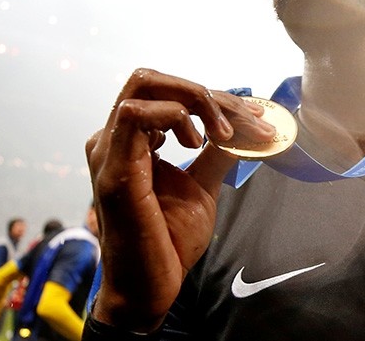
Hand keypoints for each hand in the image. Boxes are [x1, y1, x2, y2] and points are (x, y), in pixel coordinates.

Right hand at [85, 68, 275, 331]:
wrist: (153, 285)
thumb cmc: (169, 240)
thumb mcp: (202, 185)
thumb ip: (216, 154)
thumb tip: (241, 130)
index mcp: (131, 141)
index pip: (168, 93)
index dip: (216, 99)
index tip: (256, 118)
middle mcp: (114, 139)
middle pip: (152, 79)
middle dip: (204, 92)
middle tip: (242, 117)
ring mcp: (108, 150)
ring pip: (146, 85)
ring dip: (196, 100)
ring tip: (221, 134)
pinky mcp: (113, 168)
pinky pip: (136, 114)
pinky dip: (175, 116)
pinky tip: (197, 143)